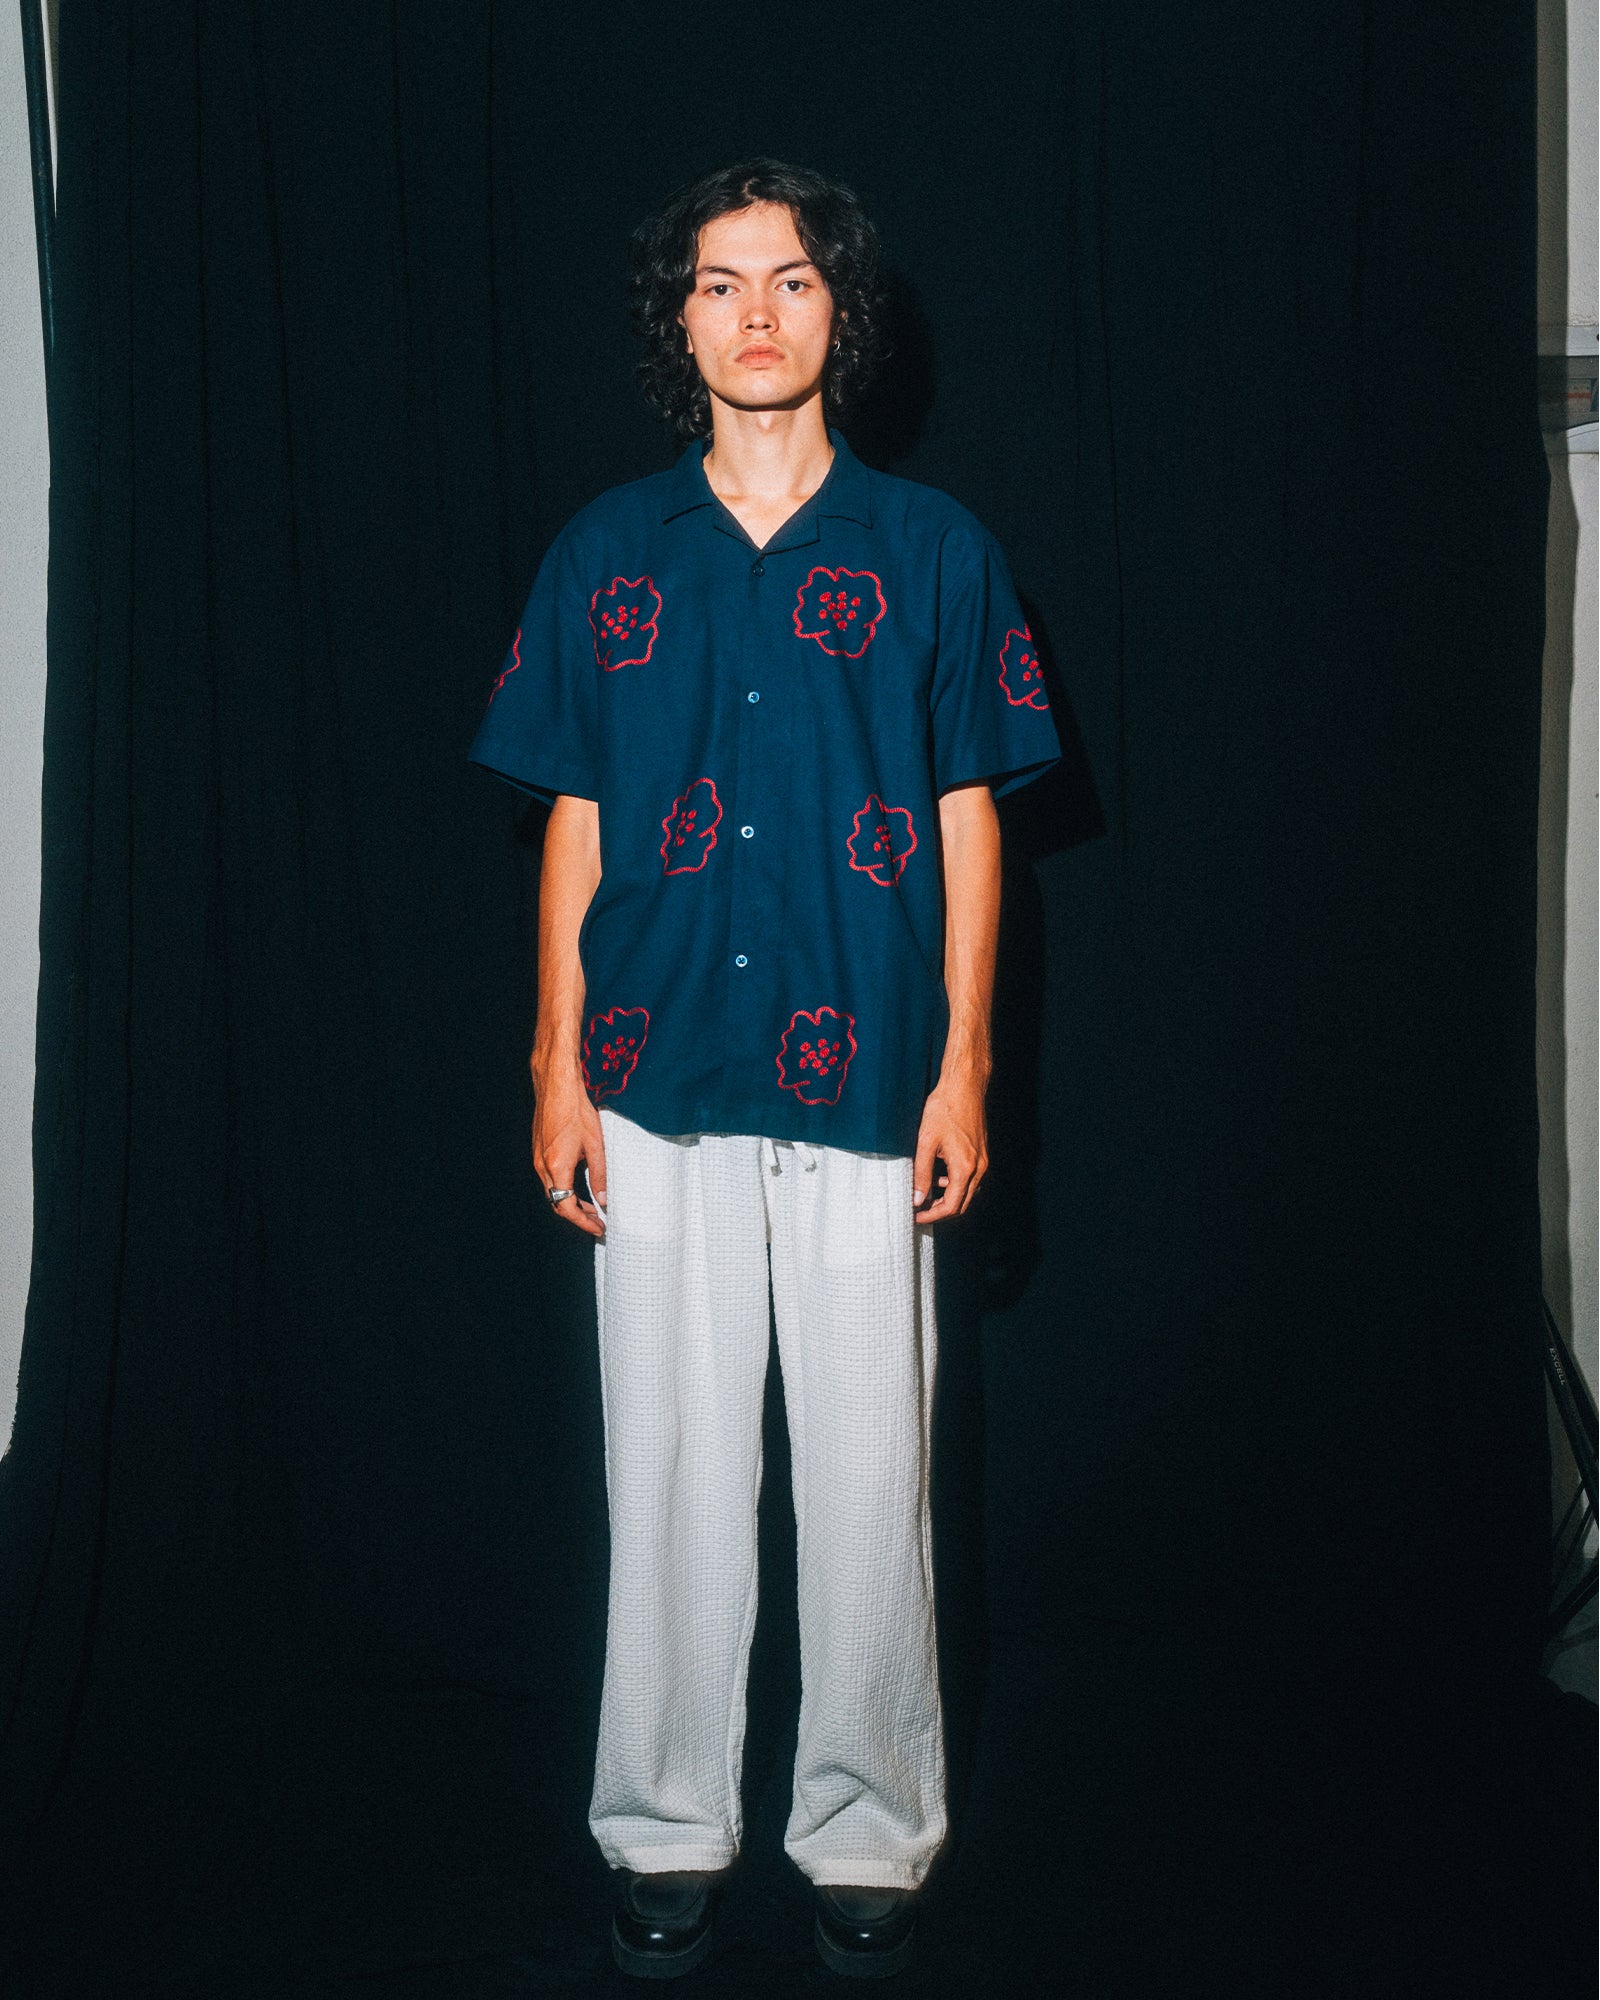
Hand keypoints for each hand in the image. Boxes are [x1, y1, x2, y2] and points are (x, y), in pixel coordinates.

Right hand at [532, 1063, 607, 1238]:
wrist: (557, 1086)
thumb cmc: (576, 1110)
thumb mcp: (596, 1145)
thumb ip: (599, 1175)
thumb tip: (604, 1199)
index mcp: (557, 1167)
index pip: (566, 1207)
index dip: (583, 1222)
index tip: (598, 1228)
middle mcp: (542, 1166)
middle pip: (557, 1203)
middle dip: (578, 1216)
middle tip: (598, 1222)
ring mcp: (538, 1158)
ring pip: (553, 1192)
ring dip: (571, 1203)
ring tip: (591, 1208)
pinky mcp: (539, 1151)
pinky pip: (550, 1179)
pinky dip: (565, 1189)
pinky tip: (579, 1186)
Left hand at [912, 1070, 988, 1222]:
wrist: (964, 1086)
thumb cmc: (944, 1108)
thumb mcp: (926, 1142)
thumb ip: (921, 1173)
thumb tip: (917, 1198)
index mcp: (964, 1168)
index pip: (951, 1206)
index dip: (932, 1216)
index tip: (916, 1216)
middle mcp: (978, 1168)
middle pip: (962, 1204)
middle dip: (940, 1211)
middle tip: (919, 1211)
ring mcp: (982, 1160)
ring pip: (967, 1192)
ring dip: (948, 1198)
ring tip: (925, 1195)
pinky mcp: (981, 1153)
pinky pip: (970, 1178)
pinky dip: (955, 1185)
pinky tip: (939, 1177)